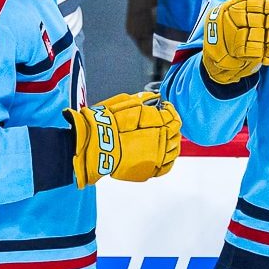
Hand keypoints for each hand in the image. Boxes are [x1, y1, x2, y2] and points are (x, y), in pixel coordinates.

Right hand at [64, 91, 182, 186]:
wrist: (93, 145)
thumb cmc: (105, 123)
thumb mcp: (123, 102)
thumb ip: (142, 100)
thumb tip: (153, 97)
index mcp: (156, 124)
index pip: (172, 117)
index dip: (171, 111)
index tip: (166, 108)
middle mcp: (159, 141)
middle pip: (175, 133)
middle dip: (172, 126)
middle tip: (166, 122)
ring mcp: (155, 158)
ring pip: (174, 151)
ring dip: (172, 142)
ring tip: (164, 137)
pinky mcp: (148, 171)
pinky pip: (166, 167)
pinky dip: (168, 160)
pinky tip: (163, 154)